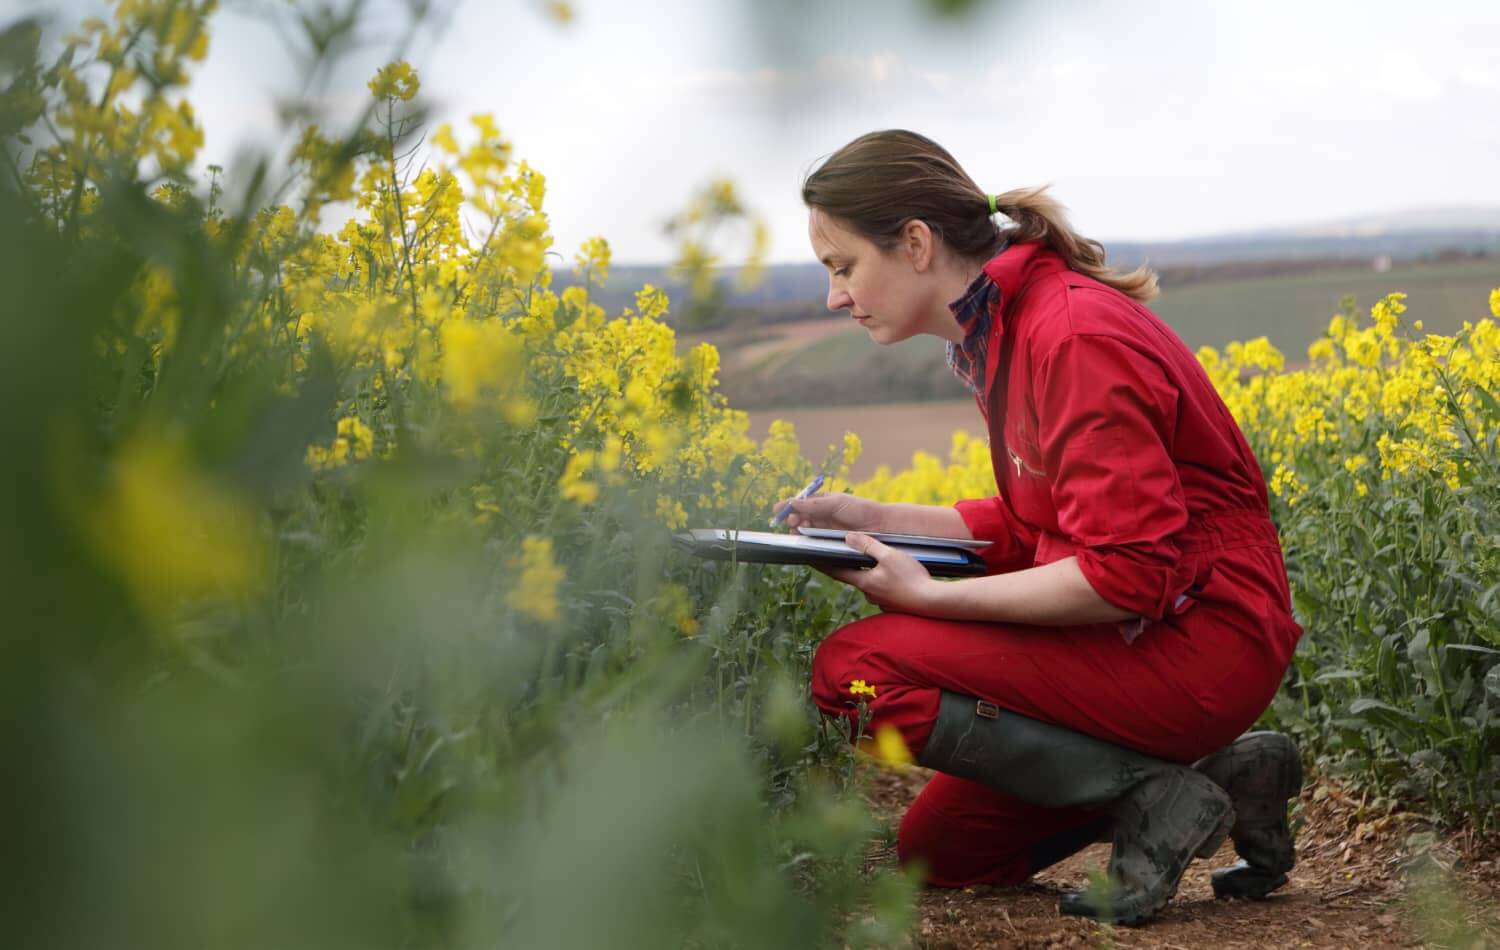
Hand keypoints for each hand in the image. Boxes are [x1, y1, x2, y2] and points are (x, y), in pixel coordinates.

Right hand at [775, 491, 884, 531]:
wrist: (879, 526)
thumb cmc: (859, 509)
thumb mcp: (835, 503)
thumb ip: (813, 504)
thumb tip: (792, 502)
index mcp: (821, 502)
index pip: (799, 503)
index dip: (787, 507)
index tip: (777, 510)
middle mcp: (821, 516)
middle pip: (798, 518)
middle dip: (792, 519)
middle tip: (792, 521)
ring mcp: (824, 530)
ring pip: (803, 530)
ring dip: (797, 530)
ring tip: (797, 530)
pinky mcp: (828, 542)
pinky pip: (812, 542)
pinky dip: (805, 542)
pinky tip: (801, 541)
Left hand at [818, 532, 941, 613]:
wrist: (932, 602)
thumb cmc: (911, 578)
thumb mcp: (889, 555)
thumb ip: (868, 545)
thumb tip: (848, 537)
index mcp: (864, 582)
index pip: (836, 572)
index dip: (823, 564)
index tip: (811, 558)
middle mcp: (869, 594)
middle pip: (854, 576)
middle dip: (851, 565)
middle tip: (847, 553)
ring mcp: (881, 601)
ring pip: (871, 583)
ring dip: (871, 573)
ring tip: (879, 562)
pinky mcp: (893, 605)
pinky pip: (884, 590)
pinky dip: (885, 581)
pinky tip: (895, 576)